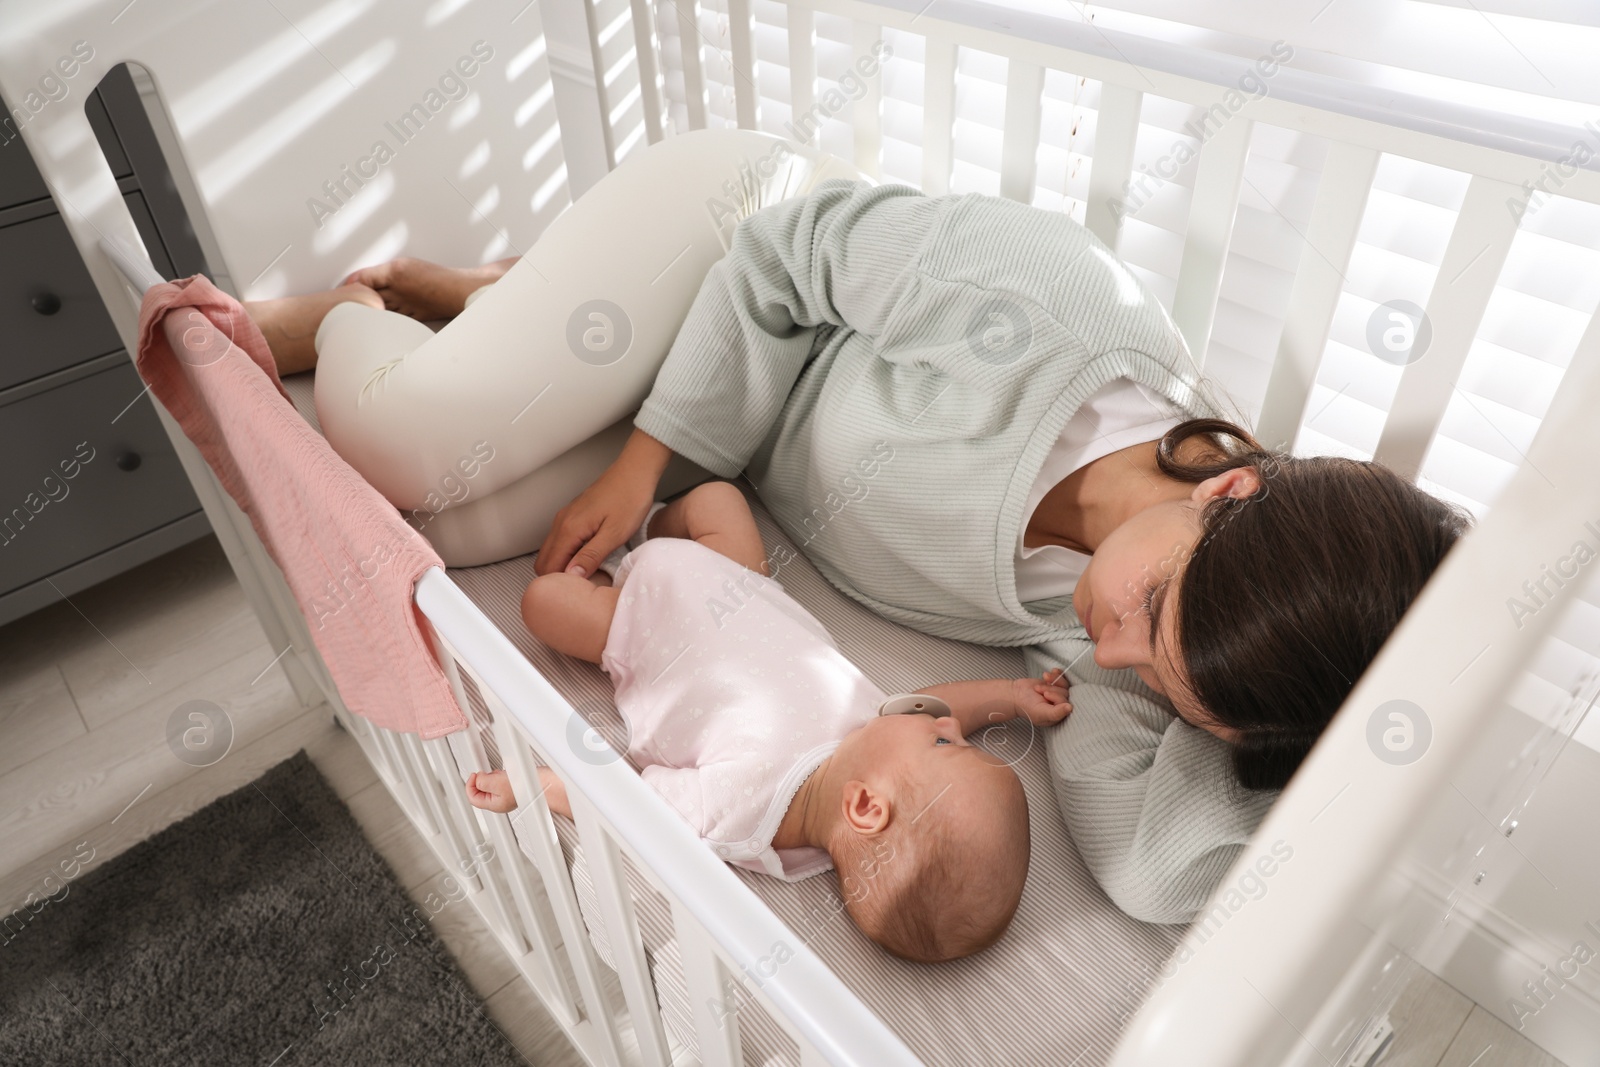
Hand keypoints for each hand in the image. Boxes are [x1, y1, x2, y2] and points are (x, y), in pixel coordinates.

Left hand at [466, 770, 517, 812]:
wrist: (540, 783)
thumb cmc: (522, 786)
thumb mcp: (495, 782)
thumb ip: (481, 782)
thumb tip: (477, 779)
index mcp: (494, 805)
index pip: (473, 798)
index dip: (470, 785)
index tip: (473, 776)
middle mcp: (499, 802)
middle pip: (481, 792)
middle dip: (481, 781)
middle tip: (484, 774)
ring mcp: (506, 795)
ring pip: (490, 786)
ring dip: (491, 777)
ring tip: (497, 774)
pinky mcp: (512, 788)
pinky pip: (499, 782)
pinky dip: (499, 776)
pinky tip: (504, 773)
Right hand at [535, 430, 669, 577]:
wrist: (635, 472)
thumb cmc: (630, 499)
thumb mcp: (614, 534)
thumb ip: (591, 556)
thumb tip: (572, 576)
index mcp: (569, 529)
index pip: (549, 567)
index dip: (561, 584)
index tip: (579, 592)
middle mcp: (561, 523)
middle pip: (544, 561)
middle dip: (557, 577)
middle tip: (582, 586)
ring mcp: (565, 518)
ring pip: (551, 551)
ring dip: (563, 566)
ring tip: (587, 574)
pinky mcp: (573, 515)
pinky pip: (560, 541)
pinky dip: (567, 554)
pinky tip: (588, 558)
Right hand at [1010, 667, 1071, 725]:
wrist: (1016, 694)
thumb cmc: (1027, 706)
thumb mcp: (1040, 712)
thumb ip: (1056, 713)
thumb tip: (1070, 708)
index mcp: (1058, 716)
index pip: (1066, 705)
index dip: (1057, 697)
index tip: (1045, 695)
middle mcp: (1060, 706)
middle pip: (1065, 693)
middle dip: (1051, 689)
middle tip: (1038, 689)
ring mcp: (1058, 694)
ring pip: (1064, 684)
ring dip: (1053, 680)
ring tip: (1043, 679)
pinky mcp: (1055, 685)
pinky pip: (1063, 678)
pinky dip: (1058, 674)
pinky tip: (1053, 671)